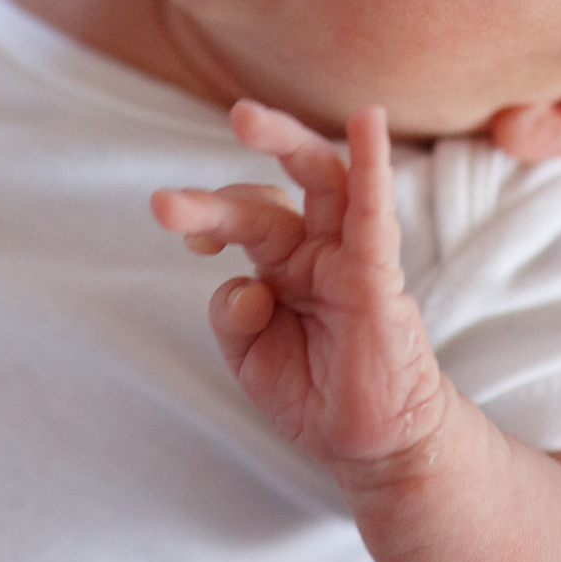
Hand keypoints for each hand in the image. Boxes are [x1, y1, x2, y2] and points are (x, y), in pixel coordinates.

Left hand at [153, 102, 450, 475]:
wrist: (369, 445)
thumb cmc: (311, 391)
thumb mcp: (250, 357)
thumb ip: (234, 316)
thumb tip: (245, 287)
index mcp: (280, 261)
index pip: (243, 218)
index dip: (207, 218)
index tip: (182, 232)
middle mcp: (312, 248)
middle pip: (274, 190)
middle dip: (238, 162)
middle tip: (211, 133)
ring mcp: (345, 258)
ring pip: (321, 183)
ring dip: (286, 142)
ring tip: (244, 116)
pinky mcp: (378, 277)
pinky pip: (374, 216)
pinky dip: (371, 167)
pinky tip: (369, 122)